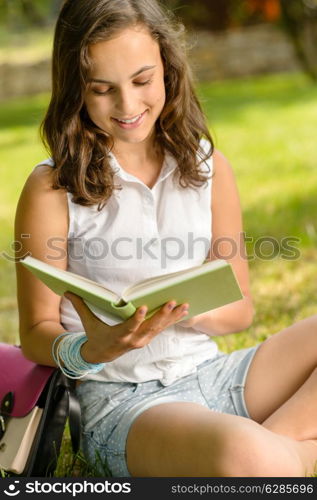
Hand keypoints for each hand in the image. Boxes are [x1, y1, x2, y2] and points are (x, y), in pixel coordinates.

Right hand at [64, 293, 188, 362]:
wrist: (101, 355)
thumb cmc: (95, 335)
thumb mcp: (87, 322)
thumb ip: (80, 306)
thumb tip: (67, 291)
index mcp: (119, 335)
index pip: (129, 326)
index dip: (137, 318)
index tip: (144, 307)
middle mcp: (133, 339)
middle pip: (150, 327)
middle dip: (162, 315)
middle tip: (172, 302)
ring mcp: (142, 340)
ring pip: (159, 328)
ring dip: (172, 317)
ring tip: (184, 305)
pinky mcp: (147, 338)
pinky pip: (161, 329)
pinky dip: (172, 320)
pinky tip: (183, 311)